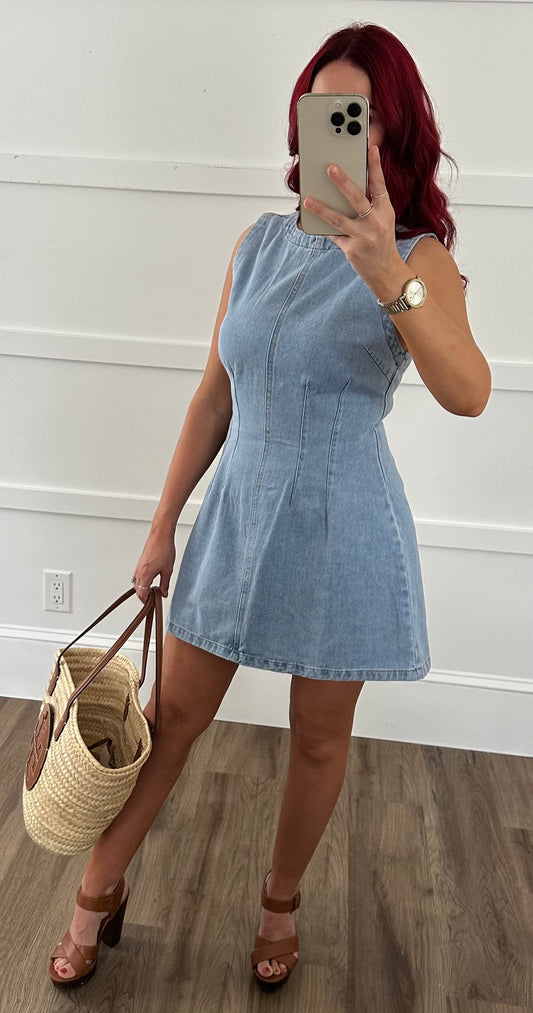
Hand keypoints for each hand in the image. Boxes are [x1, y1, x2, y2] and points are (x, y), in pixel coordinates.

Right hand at [132, 527, 175, 602]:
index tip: (153, 604)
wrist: (160, 535)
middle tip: (155, 599)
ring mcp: (138, 567)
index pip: (142, 595)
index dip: (147, 602)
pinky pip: (138, 576)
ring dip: (144, 588)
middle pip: (138, 590)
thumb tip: (163, 593)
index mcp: (145, 575)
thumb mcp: (168, 570)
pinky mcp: (140, 562)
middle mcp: (139, 572)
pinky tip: (152, 580)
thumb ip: (165, 584)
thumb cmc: (164, 548)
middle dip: (145, 596)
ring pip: (137, 583)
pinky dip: (143, 581)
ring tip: (155, 590)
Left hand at [302, 145, 405, 295]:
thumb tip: (345, 186)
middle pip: (357, 198)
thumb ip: (369, 203)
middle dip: (343, 182)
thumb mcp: (382, 219)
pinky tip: (308, 220)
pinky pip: (333, 235)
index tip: (370, 149)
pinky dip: (322, 227)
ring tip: (307, 200)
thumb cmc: (380, 240)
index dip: (375, 166)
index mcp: (385, 210)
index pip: (379, 184)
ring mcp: (364, 237)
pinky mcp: (352, 249)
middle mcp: (376, 222)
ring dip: (322, 209)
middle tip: (330, 168)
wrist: (386, 272)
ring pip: (339, 219)